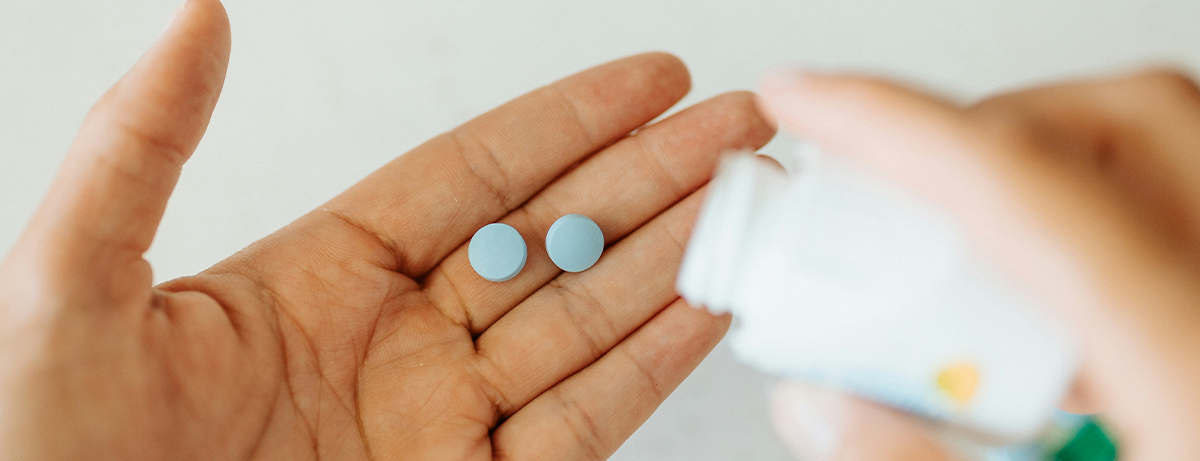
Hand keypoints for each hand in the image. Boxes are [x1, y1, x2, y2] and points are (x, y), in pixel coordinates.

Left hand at [0, 1, 774, 458]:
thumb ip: (141, 150)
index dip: (570, 124)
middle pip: (552, 241)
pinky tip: (705, 309)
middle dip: (652, 179)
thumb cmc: (39, 450)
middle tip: (738, 126)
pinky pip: (579, 427)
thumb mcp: (69, 282)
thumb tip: (199, 20)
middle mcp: (397, 344)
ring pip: (582, 326)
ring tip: (748, 202)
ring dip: (670, 262)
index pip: (475, 178)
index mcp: (319, 276)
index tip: (652, 79)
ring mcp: (441, 424)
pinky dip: (648, 368)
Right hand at [758, 69, 1199, 458]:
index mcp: (1194, 360)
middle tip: (890, 182)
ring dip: (1041, 167)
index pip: (1026, 185)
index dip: (892, 124)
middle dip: (978, 132)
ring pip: (1164, 143)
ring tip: (962, 244)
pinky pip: (1188, 204)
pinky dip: (1100, 215)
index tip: (805, 102)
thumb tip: (821, 408)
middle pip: (1121, 122)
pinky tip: (1052, 302)